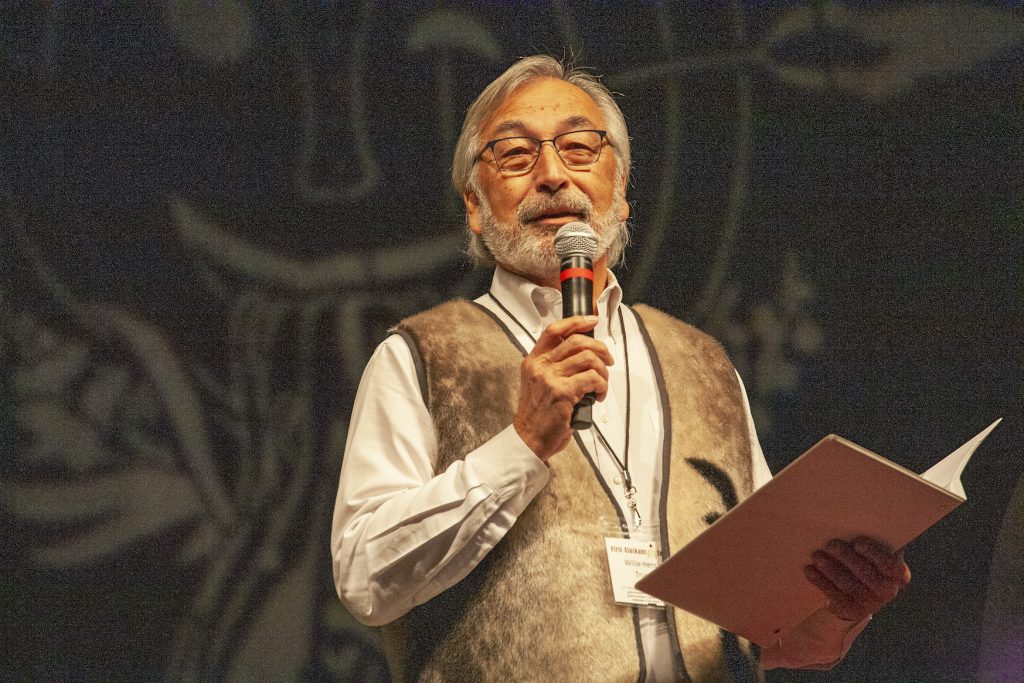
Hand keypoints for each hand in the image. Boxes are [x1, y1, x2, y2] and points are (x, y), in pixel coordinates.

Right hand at [513, 315, 612, 460]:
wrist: (529, 439)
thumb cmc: (538, 415)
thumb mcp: (539, 384)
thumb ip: (554, 367)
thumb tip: (586, 356)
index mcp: (534, 361)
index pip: (554, 330)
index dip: (576, 321)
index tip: (592, 320)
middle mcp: (540, 366)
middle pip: (577, 341)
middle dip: (600, 348)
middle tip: (608, 361)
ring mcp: (551, 378)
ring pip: (588, 358)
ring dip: (603, 371)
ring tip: (602, 384)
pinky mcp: (563, 392)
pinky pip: (592, 378)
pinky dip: (602, 385)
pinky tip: (599, 396)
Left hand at [804, 537, 910, 622]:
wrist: (856, 591)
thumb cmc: (866, 560)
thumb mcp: (874, 551)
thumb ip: (874, 538)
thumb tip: (858, 513)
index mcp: (898, 574)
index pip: (892, 566)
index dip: (875, 555)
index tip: (857, 542)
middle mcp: (888, 590)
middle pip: (868, 575)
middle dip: (847, 558)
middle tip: (830, 544)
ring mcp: (870, 603)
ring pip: (849, 585)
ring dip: (831, 568)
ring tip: (816, 555)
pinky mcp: (852, 610)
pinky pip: (834, 595)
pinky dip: (820, 581)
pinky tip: (809, 570)